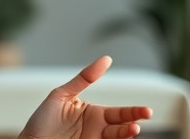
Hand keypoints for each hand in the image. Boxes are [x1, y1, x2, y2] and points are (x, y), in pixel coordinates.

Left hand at [19, 56, 152, 138]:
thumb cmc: (43, 119)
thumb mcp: (62, 94)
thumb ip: (84, 78)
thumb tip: (107, 59)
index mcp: (93, 114)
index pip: (119, 113)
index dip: (133, 112)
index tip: (147, 112)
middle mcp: (97, 129)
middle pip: (121, 127)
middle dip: (133, 124)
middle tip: (143, 119)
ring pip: (116, 138)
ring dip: (126, 134)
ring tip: (133, 130)